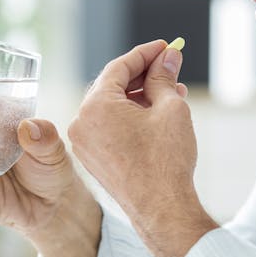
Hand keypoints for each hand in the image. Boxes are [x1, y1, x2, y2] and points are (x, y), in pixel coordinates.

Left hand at [69, 40, 217, 256]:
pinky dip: (132, 116)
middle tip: (170, 66)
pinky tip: (157, 113)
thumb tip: (168, 58)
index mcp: (95, 106)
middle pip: (113, 86)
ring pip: (113, 107)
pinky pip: (110, 126)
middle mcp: (82, 122)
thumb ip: (164, 77)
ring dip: (141, 96)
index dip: (146, 53)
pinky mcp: (94, 158)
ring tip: (173, 91)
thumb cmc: (165, 160)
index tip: (166, 46)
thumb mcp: (170, 108)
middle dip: (144, 75)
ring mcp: (85, 143)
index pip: (119, 66)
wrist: (161, 209)